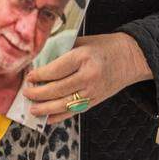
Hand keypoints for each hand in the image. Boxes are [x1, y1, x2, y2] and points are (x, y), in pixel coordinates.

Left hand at [23, 32, 152, 124]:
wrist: (131, 57)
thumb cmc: (105, 46)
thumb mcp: (83, 41)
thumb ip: (63, 50)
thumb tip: (39, 61)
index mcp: (84, 57)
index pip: (56, 70)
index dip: (39, 75)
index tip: (29, 77)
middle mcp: (89, 76)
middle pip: (57, 89)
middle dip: (38, 93)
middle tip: (26, 93)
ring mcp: (93, 91)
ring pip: (64, 104)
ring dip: (45, 108)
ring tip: (32, 109)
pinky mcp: (96, 101)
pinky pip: (75, 111)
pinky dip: (60, 116)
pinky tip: (48, 118)